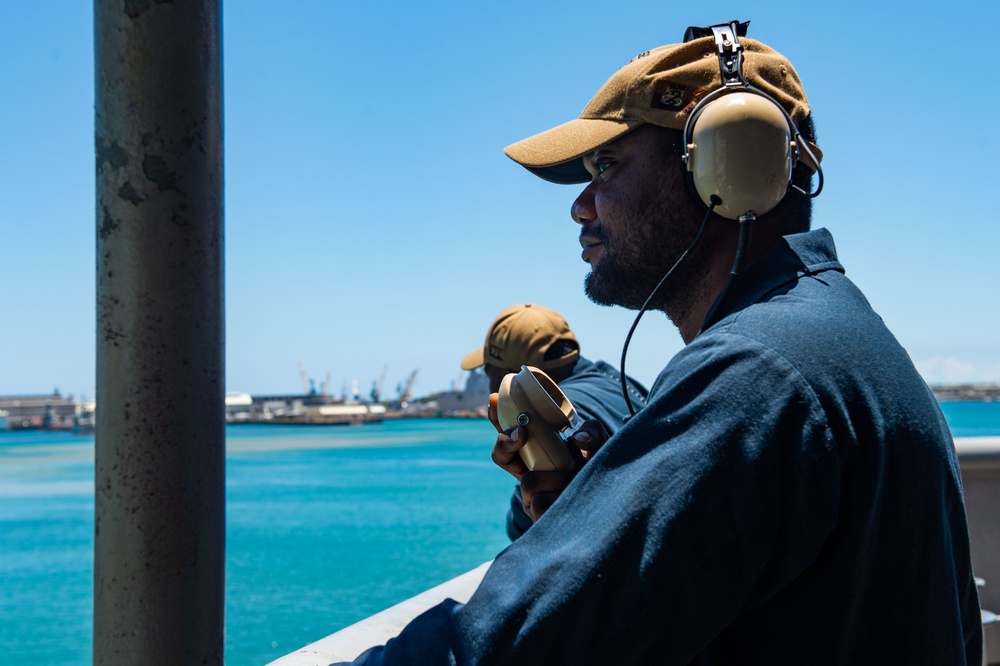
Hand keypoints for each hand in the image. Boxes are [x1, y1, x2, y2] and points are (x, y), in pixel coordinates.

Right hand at [489, 392, 610, 521]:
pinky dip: (558, 496)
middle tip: (522, 433)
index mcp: (534, 452)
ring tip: (573, 478)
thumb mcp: (600, 445)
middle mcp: (528, 473)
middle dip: (507, 442)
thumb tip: (576, 439)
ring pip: (527, 482)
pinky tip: (570, 496)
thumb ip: (593, 432)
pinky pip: (539, 504)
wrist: (609, 504)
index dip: (497, 417)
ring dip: (554, 476)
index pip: (508, 433)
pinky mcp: (537, 518)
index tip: (495, 399)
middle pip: (500, 456)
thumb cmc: (598, 471)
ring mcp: (531, 497)